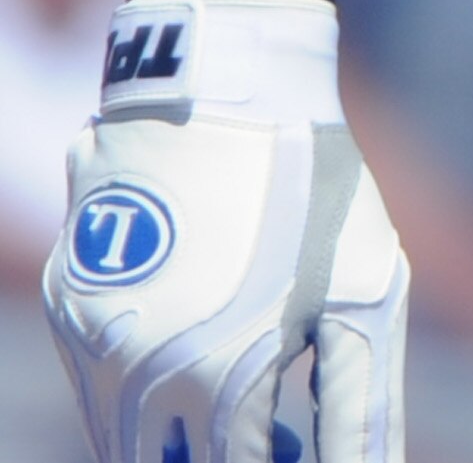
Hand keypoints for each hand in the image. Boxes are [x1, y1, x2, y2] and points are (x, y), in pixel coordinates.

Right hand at [45, 0, 407, 462]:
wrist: (224, 88)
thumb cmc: (312, 190)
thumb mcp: (363, 292)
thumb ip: (361, 404)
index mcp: (216, 381)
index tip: (307, 450)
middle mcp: (135, 379)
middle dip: (235, 462)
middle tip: (290, 441)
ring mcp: (90, 345)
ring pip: (126, 445)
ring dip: (189, 447)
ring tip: (264, 417)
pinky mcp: (66, 311)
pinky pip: (101, 391)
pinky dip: (151, 401)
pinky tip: (209, 371)